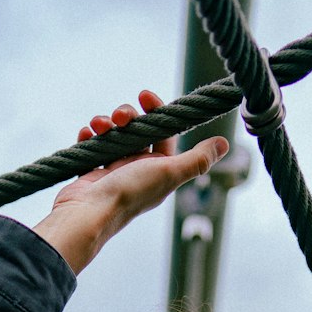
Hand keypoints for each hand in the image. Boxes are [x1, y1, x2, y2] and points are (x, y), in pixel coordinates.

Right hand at [34, 91, 228, 274]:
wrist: (89, 215)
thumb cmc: (129, 194)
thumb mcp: (169, 173)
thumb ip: (197, 160)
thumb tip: (225, 144)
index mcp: (158, 170)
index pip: (163, 133)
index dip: (157, 112)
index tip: (145, 96)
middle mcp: (138, 171)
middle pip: (137, 131)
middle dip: (128, 116)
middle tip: (119, 116)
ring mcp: (114, 172)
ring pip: (113, 135)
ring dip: (105, 123)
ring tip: (99, 125)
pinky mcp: (93, 174)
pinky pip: (93, 146)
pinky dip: (89, 136)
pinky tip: (87, 133)